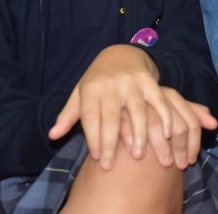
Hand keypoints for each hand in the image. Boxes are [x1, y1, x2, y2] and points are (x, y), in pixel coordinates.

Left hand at [49, 44, 169, 169]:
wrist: (122, 53)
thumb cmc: (97, 80)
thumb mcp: (80, 93)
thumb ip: (68, 115)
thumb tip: (52, 135)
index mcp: (92, 88)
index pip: (90, 117)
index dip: (93, 139)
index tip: (97, 159)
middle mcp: (112, 83)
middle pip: (112, 117)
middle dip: (110, 143)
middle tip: (110, 165)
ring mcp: (132, 81)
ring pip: (137, 110)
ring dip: (139, 134)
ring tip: (138, 155)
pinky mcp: (150, 80)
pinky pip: (158, 99)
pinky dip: (164, 116)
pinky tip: (165, 133)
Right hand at [118, 88, 217, 168]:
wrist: (119, 79)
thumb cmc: (150, 100)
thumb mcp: (172, 104)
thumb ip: (193, 113)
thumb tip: (214, 124)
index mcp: (172, 97)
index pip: (190, 122)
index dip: (193, 144)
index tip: (190, 162)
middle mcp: (158, 98)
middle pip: (176, 127)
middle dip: (178, 149)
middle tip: (177, 166)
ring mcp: (139, 103)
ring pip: (155, 126)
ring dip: (160, 148)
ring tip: (165, 165)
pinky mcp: (119, 109)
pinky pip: (127, 125)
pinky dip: (133, 140)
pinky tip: (136, 154)